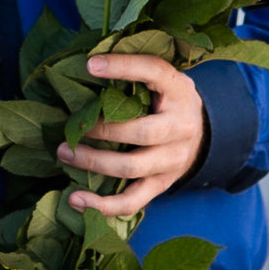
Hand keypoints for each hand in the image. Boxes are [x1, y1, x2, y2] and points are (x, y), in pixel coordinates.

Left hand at [57, 52, 205, 217]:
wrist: (204, 133)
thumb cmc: (169, 100)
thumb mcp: (163, 78)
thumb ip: (135, 72)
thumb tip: (88, 64)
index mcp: (179, 91)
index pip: (154, 72)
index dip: (123, 67)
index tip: (90, 65)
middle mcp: (180, 126)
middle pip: (140, 132)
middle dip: (101, 129)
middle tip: (71, 126)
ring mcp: (173, 160)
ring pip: (132, 167)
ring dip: (94, 162)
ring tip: (64, 153)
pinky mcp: (162, 184)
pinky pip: (133, 201)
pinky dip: (103, 205)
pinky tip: (76, 199)